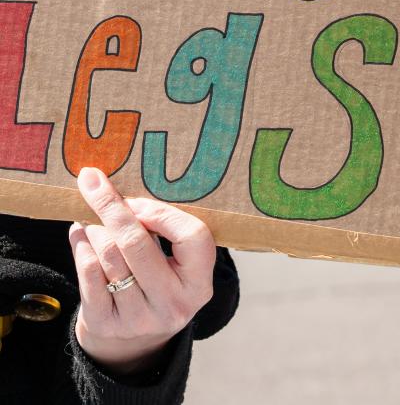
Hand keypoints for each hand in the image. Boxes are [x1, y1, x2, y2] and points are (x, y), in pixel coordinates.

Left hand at [69, 166, 215, 376]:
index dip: (163, 213)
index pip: (192, 236)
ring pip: (109, 255)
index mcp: (198, 285)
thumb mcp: (176, 260)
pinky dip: (80, 245)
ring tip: (91, 216)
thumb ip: (164, 228)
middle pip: (137, 244)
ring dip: (95, 227)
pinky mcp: (106, 324)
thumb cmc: (158, 278)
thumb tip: (120, 188)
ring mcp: (138, 319)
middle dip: (112, 207)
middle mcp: (172, 305)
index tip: (138, 201)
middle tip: (93, 181)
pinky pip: (89, 272)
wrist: (133, 339)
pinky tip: (79, 233)